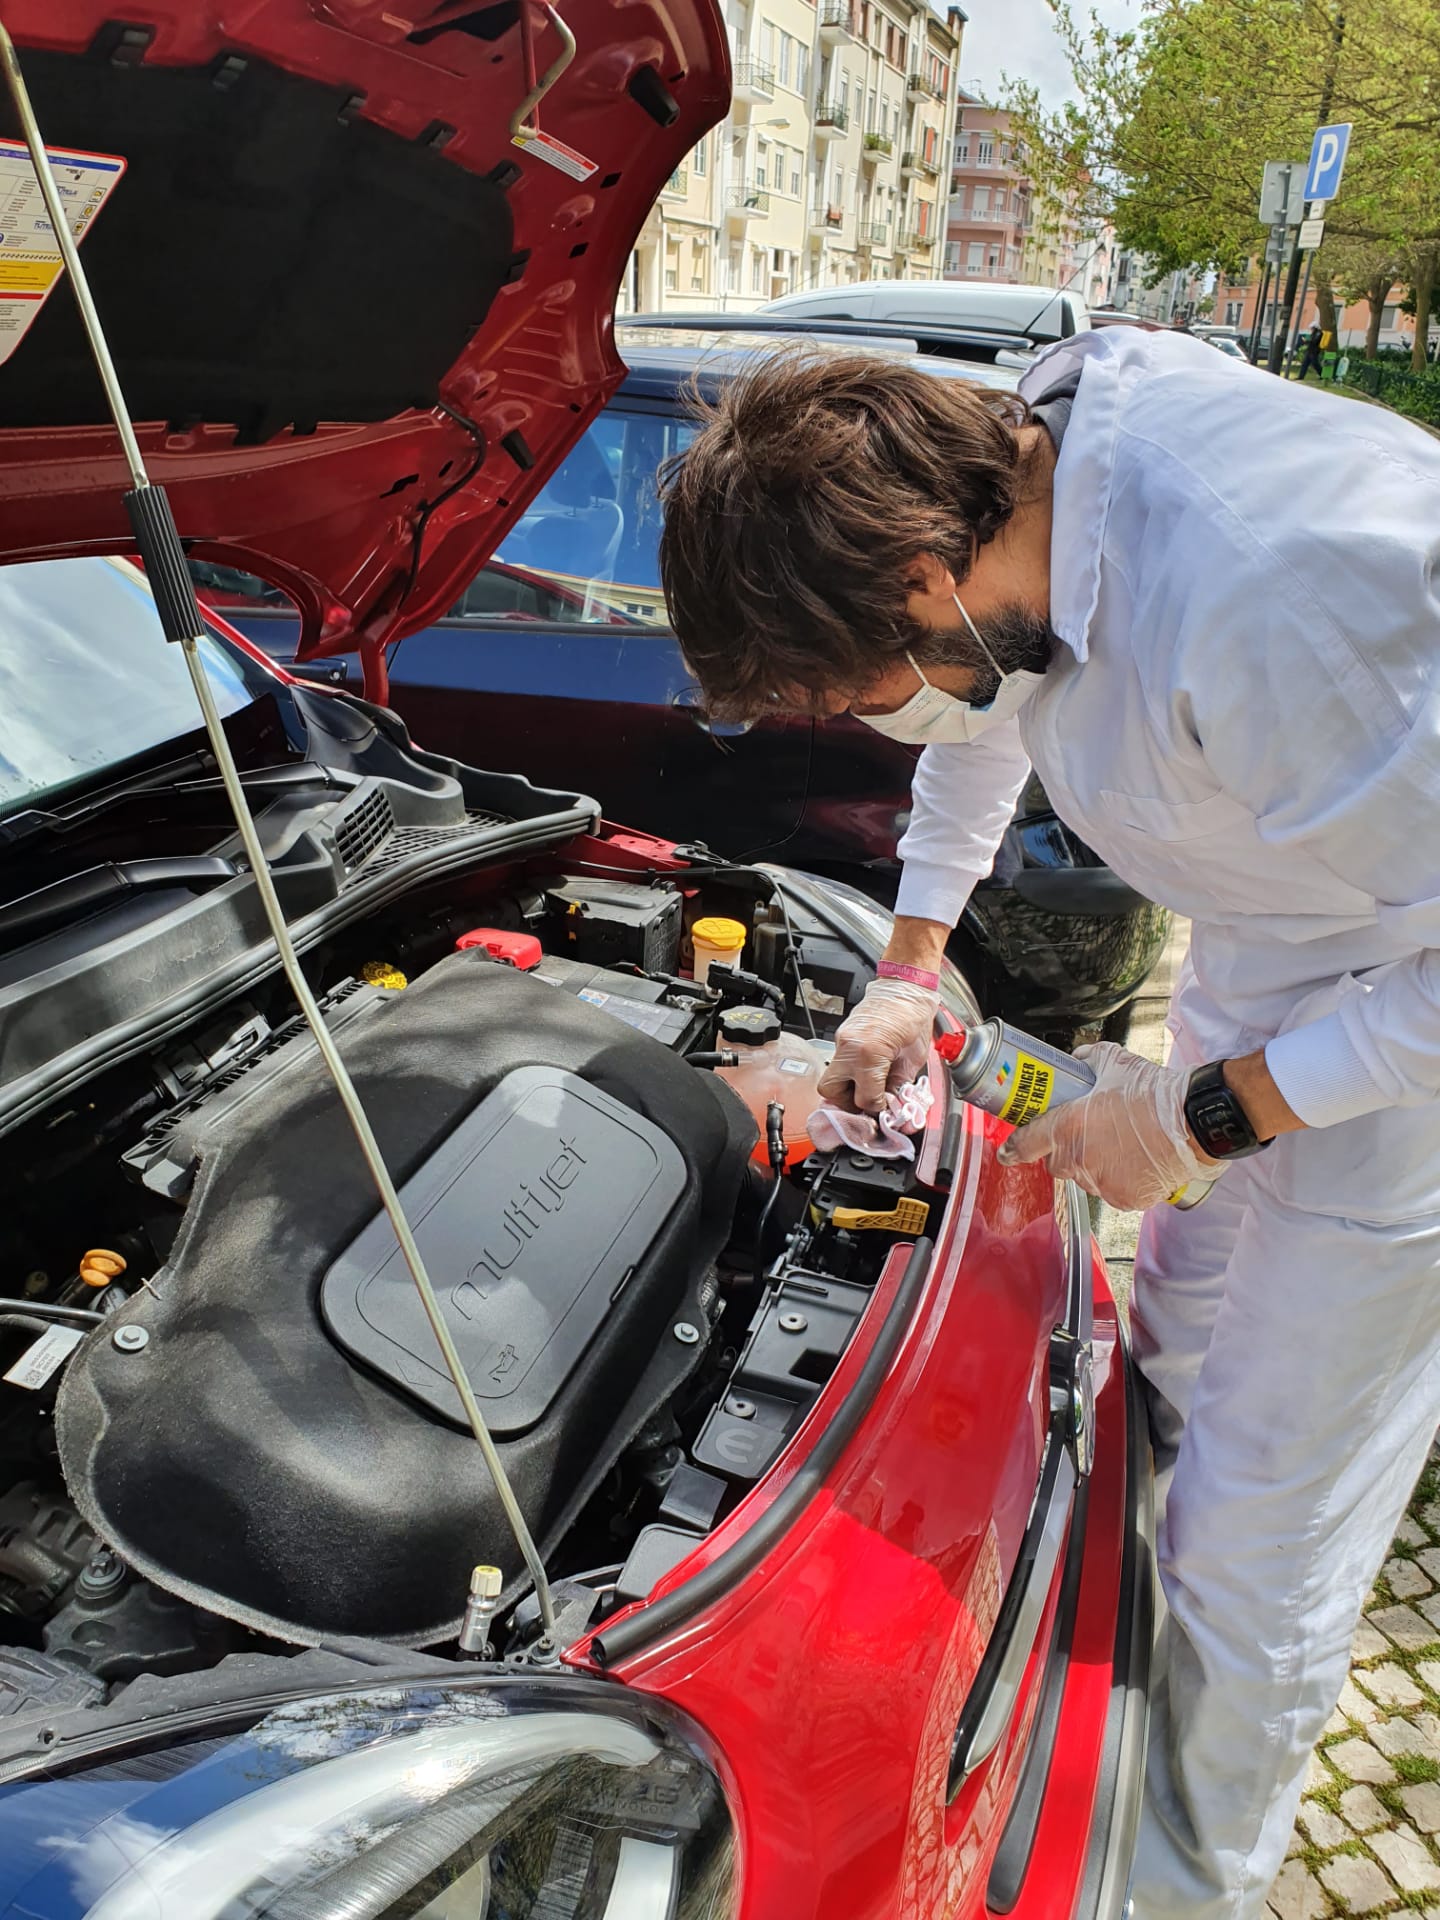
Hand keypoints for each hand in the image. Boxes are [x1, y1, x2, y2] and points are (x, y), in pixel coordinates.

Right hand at [818, 977, 938, 1113]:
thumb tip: (891, 1104)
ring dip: (846, 1090)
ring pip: (830, 1079)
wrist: (905, 988)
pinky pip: (838, 1064)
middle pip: (831, 1092)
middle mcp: (850, 1048)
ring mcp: (842, 1041)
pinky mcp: (841, 1036)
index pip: (864, 1098)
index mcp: (871, 1054)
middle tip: (866, 1104)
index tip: (884, 1109)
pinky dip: (849, 1074)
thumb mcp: (913, 1058)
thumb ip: (898, 1085)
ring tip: (866, 1090)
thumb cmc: (913, 1016)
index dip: (876, 1108)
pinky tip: (865, 1073)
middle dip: (848, 1103)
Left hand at [995, 1041, 1223, 1210]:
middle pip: (1056, 1164)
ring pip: (1086, 1179)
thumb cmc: (1155, 1093)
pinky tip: (1136, 1162)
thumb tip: (1078, 1059)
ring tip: (1120, 1146)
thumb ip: (1087, 1060)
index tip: (1008, 1152)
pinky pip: (1113, 1191)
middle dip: (1065, 1152)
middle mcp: (1079, 1159)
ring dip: (1094, 1166)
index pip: (1025, 1144)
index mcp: (1068, 1126)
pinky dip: (1120, 1180)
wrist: (1193, 1122)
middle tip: (1087, 1136)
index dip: (1013, 1148)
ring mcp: (1102, 1182)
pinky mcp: (1125, 1199)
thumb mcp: (1114, 1063)